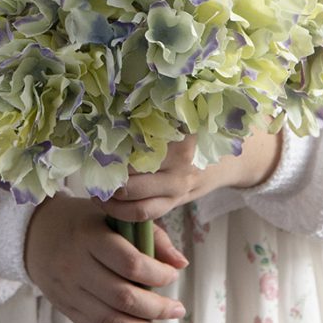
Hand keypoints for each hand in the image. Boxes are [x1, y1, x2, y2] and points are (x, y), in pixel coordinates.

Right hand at [23, 192, 188, 322]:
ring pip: (111, 321)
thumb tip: (181, 263)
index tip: (172, 275)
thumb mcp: (115, 216)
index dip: (157, 274)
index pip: (129, 263)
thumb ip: (151, 237)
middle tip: (179, 310)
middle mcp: (77, 267)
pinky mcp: (68, 310)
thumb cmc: (85, 223)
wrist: (36, 235)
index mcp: (91, 238)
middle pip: (122, 297)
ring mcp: (70, 292)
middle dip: (156, 309)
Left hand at [96, 126, 282, 223]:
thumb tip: (108, 108)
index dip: (107, 148)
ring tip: (96, 192)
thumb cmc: (197, 131)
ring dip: (110, 200)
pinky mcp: (177, 202)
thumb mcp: (181, 116)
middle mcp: (178, 162)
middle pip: (129, 175)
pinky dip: (123, 213)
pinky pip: (146, 213)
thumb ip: (151, 116)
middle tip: (89, 171)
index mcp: (176, 134)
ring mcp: (178, 186)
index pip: (132, 143)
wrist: (233, 156)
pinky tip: (110, 204)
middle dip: (105, 177)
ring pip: (135, 200)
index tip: (91, 146)